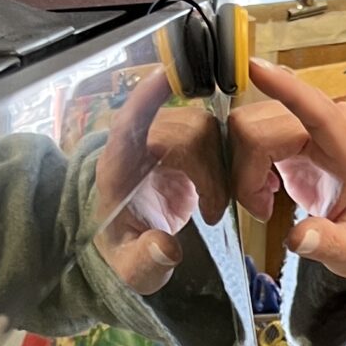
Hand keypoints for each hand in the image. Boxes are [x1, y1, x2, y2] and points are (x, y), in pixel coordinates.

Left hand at [93, 68, 229, 297]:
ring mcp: (163, 139)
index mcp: (117, 167)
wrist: (133, 242)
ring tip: (216, 208)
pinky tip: (223, 196)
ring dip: (222, 169)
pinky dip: (228, 165)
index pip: (130, 122)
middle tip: (213, 215)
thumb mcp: (133, 269)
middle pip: (187, 130)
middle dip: (210, 172)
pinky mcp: (184, 143)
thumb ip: (146, 261)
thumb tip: (167, 247)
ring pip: (207, 131)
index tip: (168, 75)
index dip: (148, 97)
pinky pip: (216, 138)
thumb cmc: (129, 251)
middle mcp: (140, 143)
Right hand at [233, 56, 345, 277]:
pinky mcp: (287, 124)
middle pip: (258, 127)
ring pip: (245, 128)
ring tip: (265, 200)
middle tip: (262, 208)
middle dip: (245, 171)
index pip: (317, 109)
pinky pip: (246, 132)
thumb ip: (331, 245)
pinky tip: (265, 186)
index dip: (286, 88)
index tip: (257, 69)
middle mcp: (327, 125)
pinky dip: (245, 163)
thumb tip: (299, 238)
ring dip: (243, 170)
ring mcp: (304, 120)